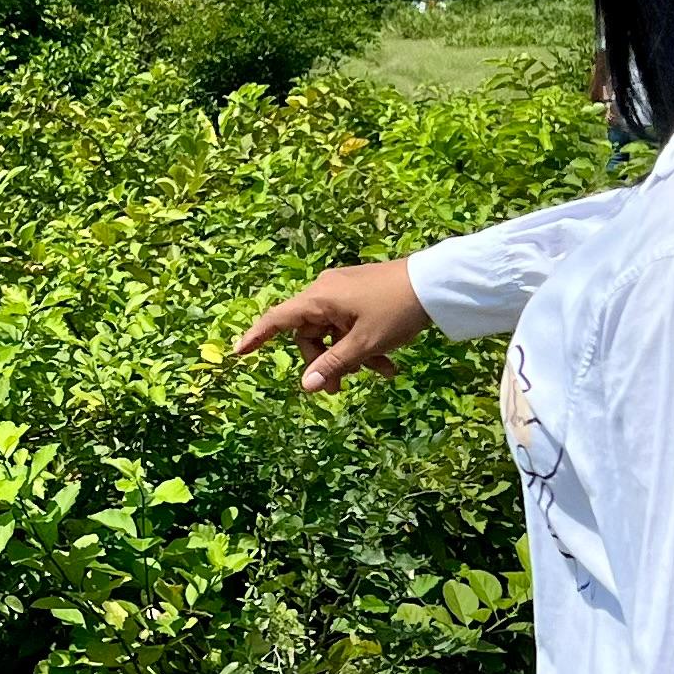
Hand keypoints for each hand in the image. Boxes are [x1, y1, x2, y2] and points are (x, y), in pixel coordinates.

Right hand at [234, 259, 433, 391]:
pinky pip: (349, 324)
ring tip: (377, 375)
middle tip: (338, 389)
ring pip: (333, 331)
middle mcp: (325, 291)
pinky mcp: (360, 293)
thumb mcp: (364, 344)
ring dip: (349, 356)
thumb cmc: (395, 312)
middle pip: (309, 332)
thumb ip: (333, 365)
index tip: (239, 353)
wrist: (435, 283)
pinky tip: (387, 365)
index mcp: (319, 299)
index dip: (257, 336)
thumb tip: (305, 386)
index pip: (277, 319)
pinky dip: (362, 344)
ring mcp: (344, 291)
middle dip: (323, 361)